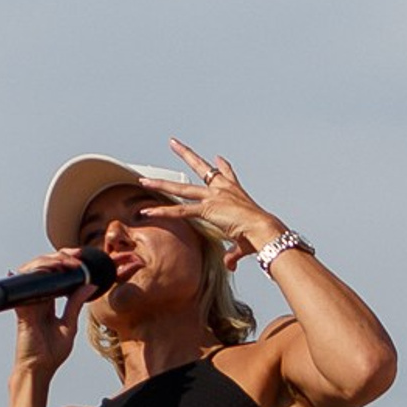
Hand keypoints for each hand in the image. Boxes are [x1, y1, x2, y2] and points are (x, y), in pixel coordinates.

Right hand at [8, 257, 92, 377]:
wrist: (38, 370)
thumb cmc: (50, 354)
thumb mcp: (69, 326)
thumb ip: (76, 305)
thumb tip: (89, 285)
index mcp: (46, 302)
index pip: (54, 275)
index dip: (65, 262)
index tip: (80, 259)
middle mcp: (36, 299)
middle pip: (43, 267)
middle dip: (60, 256)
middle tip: (76, 256)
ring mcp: (27, 302)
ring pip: (32, 270)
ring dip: (49, 260)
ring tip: (65, 262)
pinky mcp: (22, 308)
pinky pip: (24, 284)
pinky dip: (35, 272)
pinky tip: (49, 268)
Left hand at [140, 140, 282, 267]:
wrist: (263, 230)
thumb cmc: (258, 235)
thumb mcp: (244, 242)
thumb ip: (233, 253)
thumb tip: (229, 263)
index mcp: (235, 192)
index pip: (227, 174)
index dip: (222, 165)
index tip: (217, 158)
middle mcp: (223, 189)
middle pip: (201, 167)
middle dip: (186, 154)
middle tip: (174, 143)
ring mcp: (213, 196)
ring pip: (181, 188)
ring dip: (161, 184)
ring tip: (144, 179)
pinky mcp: (207, 209)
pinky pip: (180, 211)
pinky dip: (163, 212)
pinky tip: (147, 211)